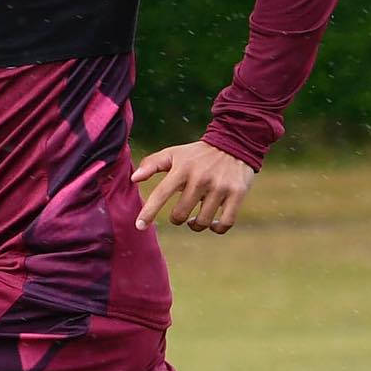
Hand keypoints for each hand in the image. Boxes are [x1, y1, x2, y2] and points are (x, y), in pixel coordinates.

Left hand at [131, 140, 254, 233]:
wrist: (235, 142)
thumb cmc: (198, 154)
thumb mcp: (175, 153)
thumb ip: (152, 164)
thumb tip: (134, 179)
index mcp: (182, 168)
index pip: (161, 193)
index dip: (149, 212)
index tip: (139, 226)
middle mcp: (201, 178)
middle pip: (180, 214)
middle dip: (177, 219)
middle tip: (179, 214)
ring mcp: (220, 187)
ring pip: (202, 222)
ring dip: (195, 225)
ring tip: (194, 220)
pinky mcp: (237, 193)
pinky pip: (225, 223)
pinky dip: (216, 228)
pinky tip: (212, 223)